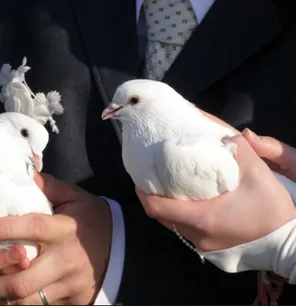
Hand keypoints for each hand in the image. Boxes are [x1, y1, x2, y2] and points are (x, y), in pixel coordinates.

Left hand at [0, 173, 111, 304]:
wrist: (122, 249)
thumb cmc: (93, 219)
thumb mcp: (77, 198)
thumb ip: (51, 186)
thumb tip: (24, 173)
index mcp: (65, 229)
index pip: (32, 228)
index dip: (4, 229)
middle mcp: (65, 259)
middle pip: (22, 277)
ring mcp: (68, 284)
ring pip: (25, 299)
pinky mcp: (70, 300)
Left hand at [136, 131, 295, 251]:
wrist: (289, 243)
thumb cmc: (271, 208)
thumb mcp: (256, 172)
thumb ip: (236, 148)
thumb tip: (220, 131)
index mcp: (202, 218)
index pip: (156, 208)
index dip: (143, 193)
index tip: (140, 178)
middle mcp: (196, 235)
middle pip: (161, 216)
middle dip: (153, 197)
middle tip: (154, 178)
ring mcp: (203, 245)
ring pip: (172, 225)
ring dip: (167, 206)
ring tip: (168, 186)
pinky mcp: (210, 249)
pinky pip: (185, 231)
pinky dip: (180, 215)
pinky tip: (187, 202)